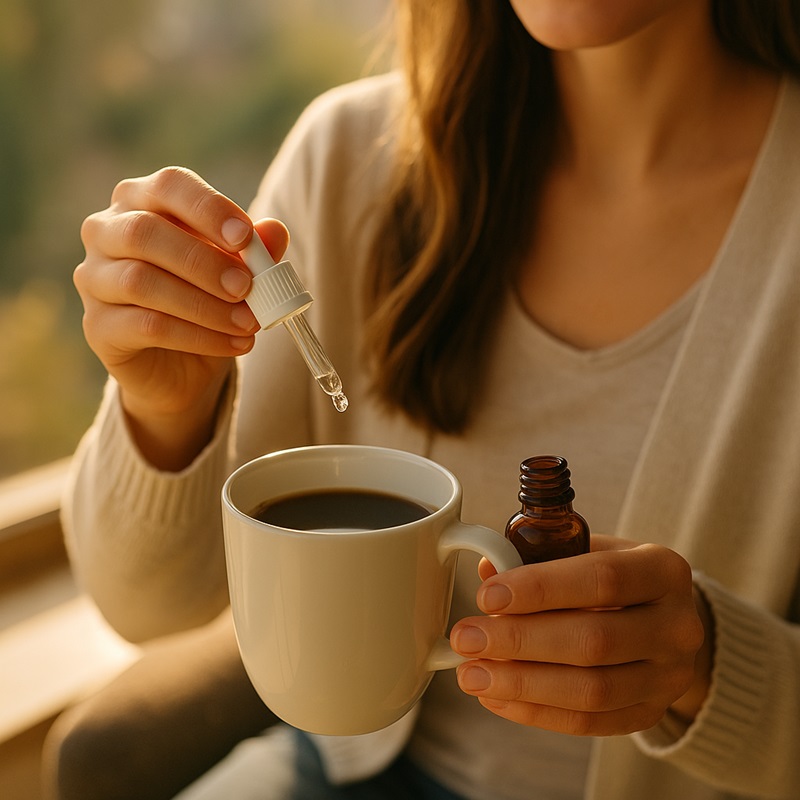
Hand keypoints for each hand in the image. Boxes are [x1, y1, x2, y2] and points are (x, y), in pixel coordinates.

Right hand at [74, 166, 288, 468]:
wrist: (182, 365)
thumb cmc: (207, 300)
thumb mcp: (238, 273)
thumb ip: (255, 250)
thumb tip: (275, 231)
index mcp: (142, 201)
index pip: (169, 185)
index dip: (208, 207)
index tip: (246, 236)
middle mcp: (106, 232)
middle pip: (144, 232)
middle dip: (204, 261)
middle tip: (246, 287)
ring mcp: (94, 279)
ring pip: (140, 282)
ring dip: (204, 305)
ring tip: (249, 323)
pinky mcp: (97, 326)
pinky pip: (145, 326)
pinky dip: (197, 336)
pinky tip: (233, 344)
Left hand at [452, 536, 708, 735]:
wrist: (664, 620)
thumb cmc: (614, 578)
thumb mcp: (588, 551)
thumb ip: (541, 556)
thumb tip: (487, 571)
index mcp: (663, 570)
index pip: (602, 579)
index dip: (540, 589)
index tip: (487, 596)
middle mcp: (678, 625)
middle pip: (593, 641)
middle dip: (520, 641)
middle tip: (466, 639)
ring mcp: (670, 677)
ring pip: (591, 690)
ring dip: (522, 684)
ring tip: (471, 674)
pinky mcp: (651, 713)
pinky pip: (589, 722)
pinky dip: (536, 712)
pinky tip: (496, 697)